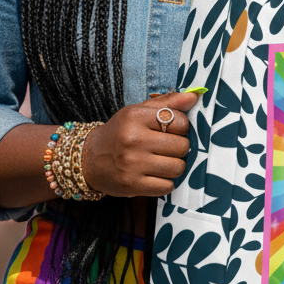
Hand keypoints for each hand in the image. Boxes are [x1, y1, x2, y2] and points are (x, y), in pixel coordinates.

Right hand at [82, 91, 198, 196]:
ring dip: (174, 166)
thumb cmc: (120, 133)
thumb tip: (194, 96)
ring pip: (178, 167)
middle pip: (182, 146)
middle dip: (179, 148)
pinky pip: (167, 186)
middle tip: (167, 148)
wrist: (89, 159)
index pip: (181, 121)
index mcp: (135, 117)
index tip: (172, 130)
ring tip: (162, 161)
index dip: (182, 127)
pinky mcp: (132, 185)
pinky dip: (165, 182)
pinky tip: (154, 175)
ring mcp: (132, 164)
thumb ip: (167, 103)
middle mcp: (133, 139)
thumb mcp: (138, 112)